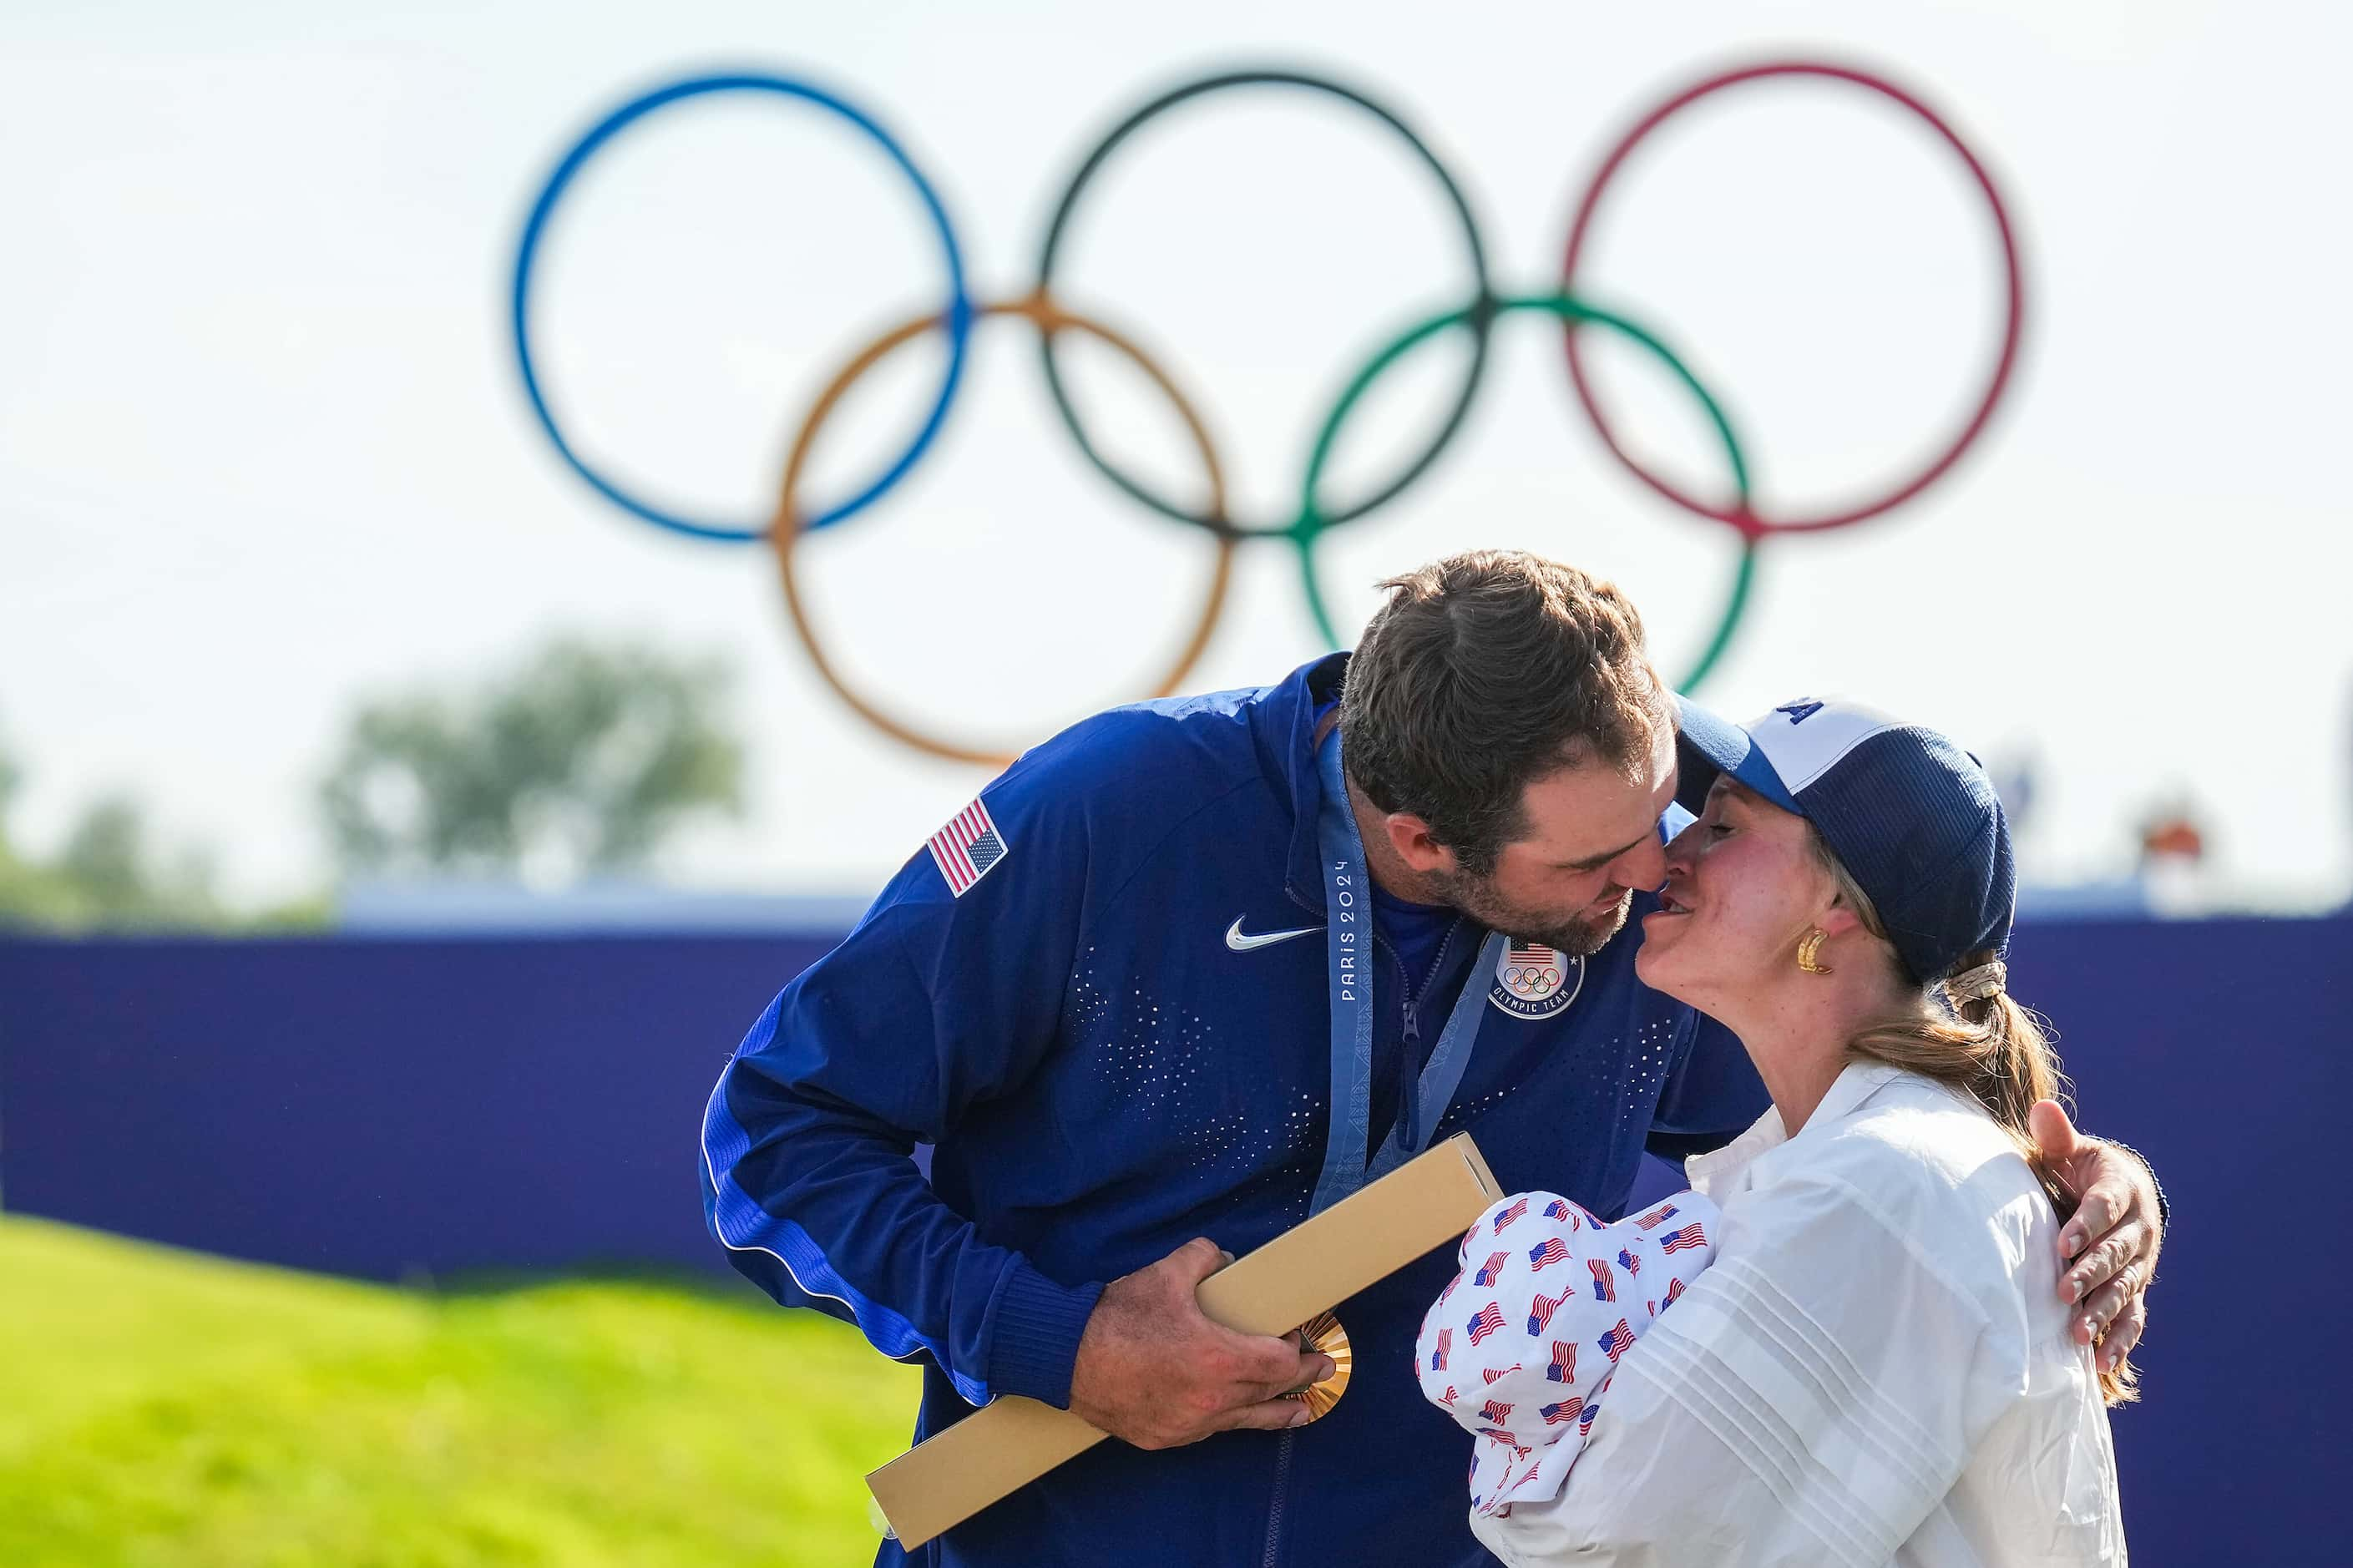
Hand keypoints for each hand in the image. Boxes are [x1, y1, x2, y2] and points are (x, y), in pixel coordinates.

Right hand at [1068, 1237, 1334, 1450]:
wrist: (1065, 1357)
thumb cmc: (1118, 1316)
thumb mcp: (1167, 1273)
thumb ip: (1205, 1258)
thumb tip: (1224, 1260)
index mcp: (1220, 1359)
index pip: (1281, 1364)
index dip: (1296, 1352)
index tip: (1299, 1338)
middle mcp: (1212, 1400)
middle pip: (1272, 1396)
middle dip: (1301, 1382)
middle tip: (1322, 1373)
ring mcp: (1189, 1425)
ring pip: (1246, 1422)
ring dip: (1277, 1413)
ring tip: (1301, 1411)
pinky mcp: (1165, 1438)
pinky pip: (1210, 1430)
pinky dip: (1229, 1418)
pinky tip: (1237, 1413)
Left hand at [2029, 1100, 2161, 1369]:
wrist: (2121, 1190)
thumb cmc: (2081, 1168)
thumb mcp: (2071, 1150)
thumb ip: (2056, 1135)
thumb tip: (2042, 1109)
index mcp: (2121, 1189)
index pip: (2103, 1209)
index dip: (2085, 1226)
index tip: (2060, 1244)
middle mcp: (2138, 1228)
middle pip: (2115, 1253)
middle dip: (2090, 1273)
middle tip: (2062, 1291)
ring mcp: (2140, 1262)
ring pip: (2125, 1288)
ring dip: (2103, 1311)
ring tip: (2078, 1333)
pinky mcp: (2136, 1287)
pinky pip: (2134, 1317)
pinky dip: (2120, 1339)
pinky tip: (2101, 1362)